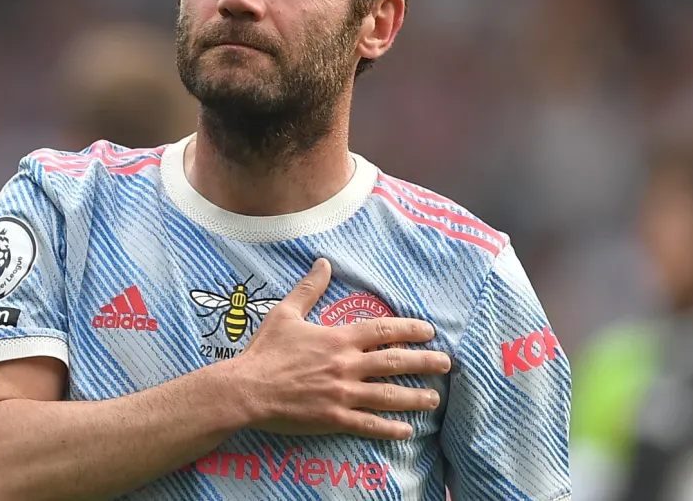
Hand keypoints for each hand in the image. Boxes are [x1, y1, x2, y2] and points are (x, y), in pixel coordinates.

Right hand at [226, 258, 450, 439]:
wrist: (246, 389)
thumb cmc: (265, 351)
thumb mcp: (284, 313)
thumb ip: (308, 289)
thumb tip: (323, 262)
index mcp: (337, 339)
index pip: (382, 330)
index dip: (408, 329)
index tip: (428, 331)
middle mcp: (346, 365)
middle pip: (394, 362)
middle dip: (424, 362)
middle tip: (446, 364)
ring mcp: (342, 394)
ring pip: (388, 395)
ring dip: (415, 397)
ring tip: (434, 398)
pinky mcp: (334, 418)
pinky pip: (369, 424)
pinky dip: (390, 427)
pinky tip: (407, 430)